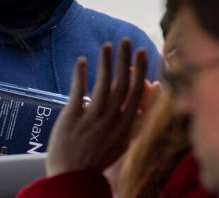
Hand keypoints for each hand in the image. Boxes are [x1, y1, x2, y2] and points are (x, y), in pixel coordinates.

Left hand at [45, 38, 147, 175]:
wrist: (73, 178)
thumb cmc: (96, 160)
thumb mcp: (122, 143)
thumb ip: (134, 122)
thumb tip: (145, 106)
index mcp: (125, 125)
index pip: (137, 91)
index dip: (140, 69)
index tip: (141, 52)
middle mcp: (112, 120)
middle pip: (123, 83)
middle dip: (126, 59)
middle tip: (126, 41)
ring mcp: (93, 119)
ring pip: (103, 84)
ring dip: (106, 62)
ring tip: (107, 45)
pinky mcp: (73, 118)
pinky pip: (78, 92)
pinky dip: (81, 75)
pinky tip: (82, 61)